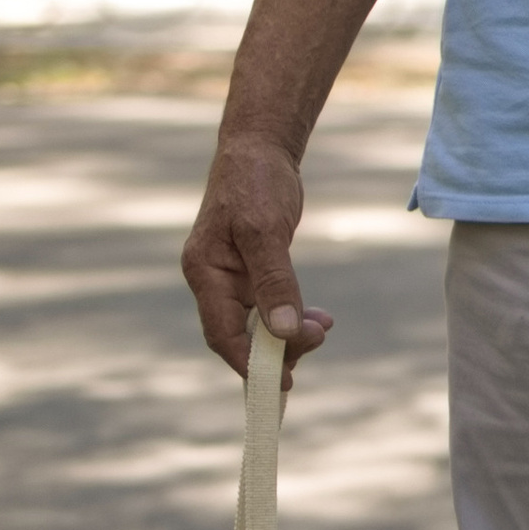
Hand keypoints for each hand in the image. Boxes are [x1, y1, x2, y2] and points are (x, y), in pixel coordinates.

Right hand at [181, 131, 334, 384]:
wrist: (260, 148)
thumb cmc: (256, 181)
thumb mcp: (266, 230)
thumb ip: (274, 281)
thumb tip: (282, 332)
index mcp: (204, 271)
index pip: (222, 333)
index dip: (250, 363)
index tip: (283, 381)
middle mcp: (213, 279)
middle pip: (240, 335)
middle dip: (278, 348)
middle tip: (317, 340)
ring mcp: (231, 277)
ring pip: (258, 324)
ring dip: (290, 333)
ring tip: (324, 327)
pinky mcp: (251, 271)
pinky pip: (269, 306)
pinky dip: (293, 315)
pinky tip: (319, 317)